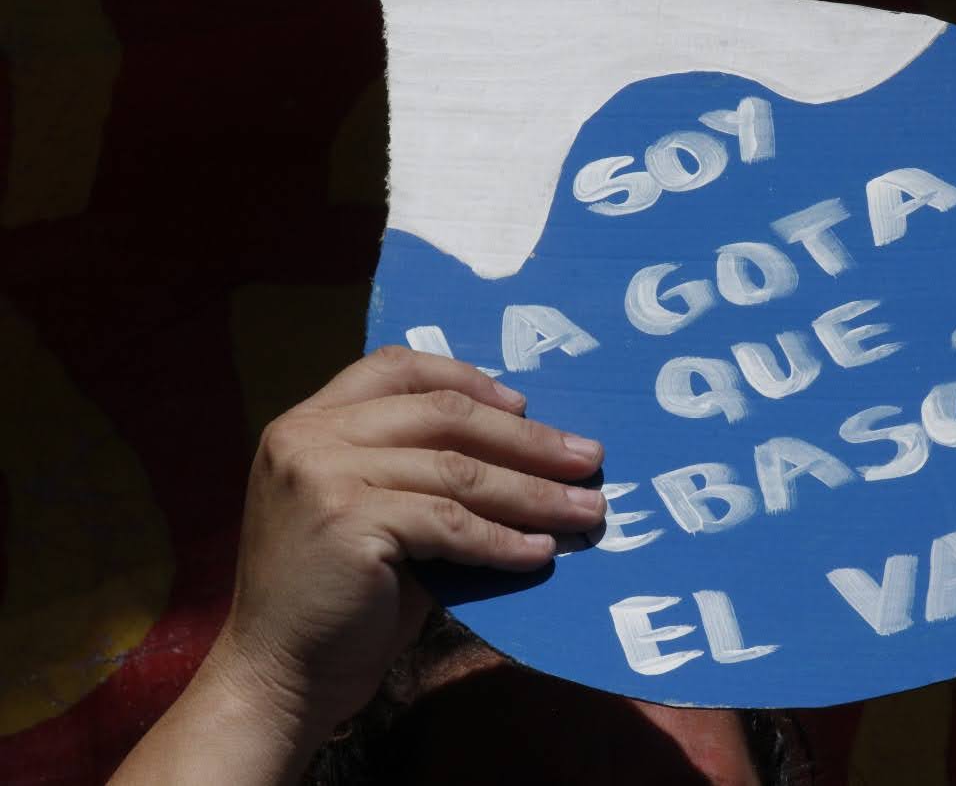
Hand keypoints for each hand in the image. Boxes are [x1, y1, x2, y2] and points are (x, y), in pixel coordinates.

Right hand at [208, 345, 606, 744]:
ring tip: (586, 509)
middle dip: (527, 438)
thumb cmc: (336, 600)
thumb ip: (417, 471)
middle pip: (444, 414)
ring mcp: (324, 475)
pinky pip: (452, 523)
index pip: (397, 368)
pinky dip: (504, 539)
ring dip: (534, 492)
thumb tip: (523, 454)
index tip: (525, 404)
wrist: (277, 676)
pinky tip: (541, 552)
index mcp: (309, 422)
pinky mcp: (349, 522)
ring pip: (458, 469)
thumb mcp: (370, 513)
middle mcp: (309, 436)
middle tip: (589, 458)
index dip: (468, 380)